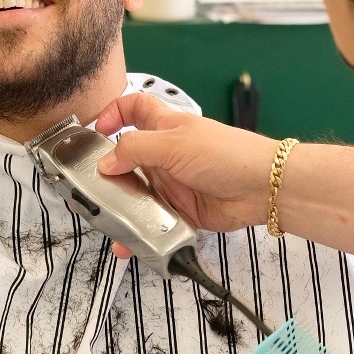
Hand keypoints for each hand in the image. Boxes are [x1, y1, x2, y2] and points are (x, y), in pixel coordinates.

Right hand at [95, 93, 277, 232]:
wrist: (263, 188)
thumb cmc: (224, 154)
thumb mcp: (174, 144)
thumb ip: (135, 149)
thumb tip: (106, 162)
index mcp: (166, 127)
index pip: (135, 108)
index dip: (115, 113)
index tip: (96, 131)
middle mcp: (167, 155)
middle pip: (129, 159)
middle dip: (109, 173)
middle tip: (89, 188)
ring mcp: (174, 184)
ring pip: (138, 196)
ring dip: (121, 209)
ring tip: (105, 222)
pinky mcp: (182, 211)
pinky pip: (154, 223)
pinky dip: (140, 235)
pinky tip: (128, 244)